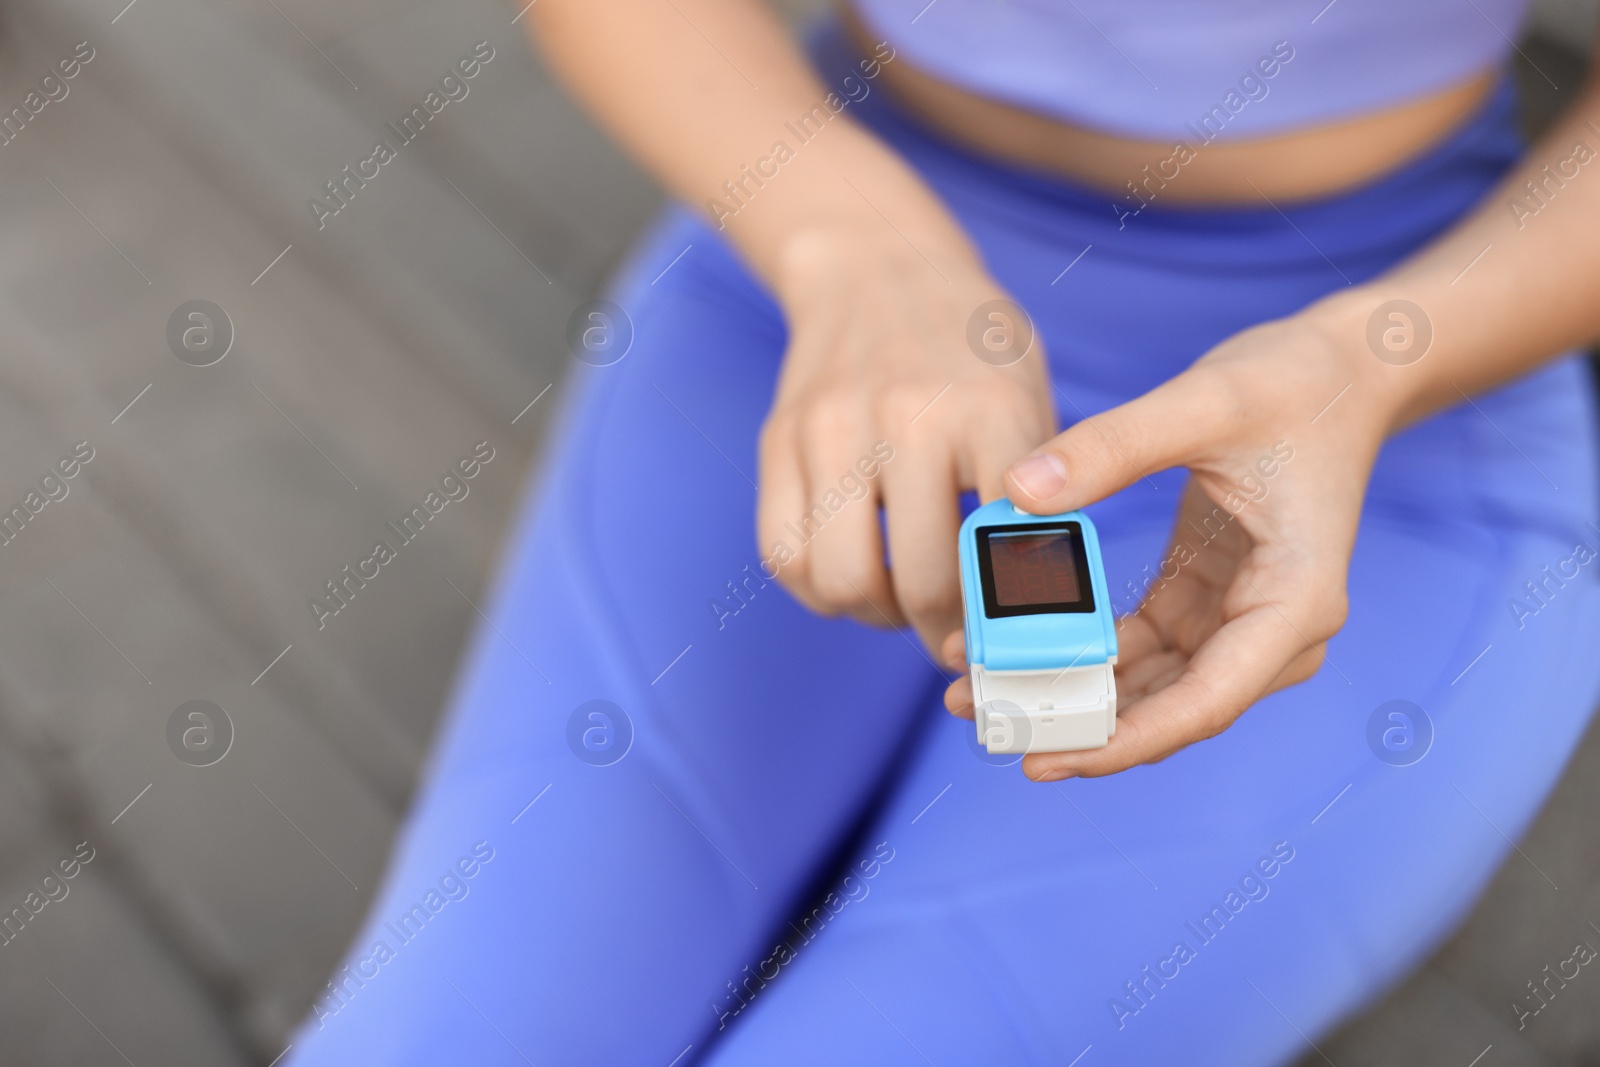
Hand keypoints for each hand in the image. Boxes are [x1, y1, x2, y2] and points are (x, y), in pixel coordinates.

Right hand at [758, 231, 1055, 653]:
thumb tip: (1036, 605)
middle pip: (921, 582)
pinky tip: (852, 575)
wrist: (876, 267)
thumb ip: (1036, 493)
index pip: (1005, 548)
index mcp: (991, 411)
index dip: (1011, 613)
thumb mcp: (1029, 399)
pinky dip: (819, 590)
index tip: (1012, 636)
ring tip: (899, 603)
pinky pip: (784, 556)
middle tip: (955, 635)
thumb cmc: (971, 351)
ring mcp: (834, 428)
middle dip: (943, 632)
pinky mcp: (780, 440)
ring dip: (877, 616)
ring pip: (843, 581)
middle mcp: (909, 418)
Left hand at [941, 310, 1394, 779]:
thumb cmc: (1294, 384)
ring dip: (1071, 693)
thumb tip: (1019, 494)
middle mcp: (1274, 632)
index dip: (1126, 739)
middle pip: (1170, 707)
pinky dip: (1082, 654)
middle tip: (982, 717)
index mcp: (1295, 602)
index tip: (1051, 757)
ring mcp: (1238, 623)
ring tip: (979, 690)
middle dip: (1077, 722)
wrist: (1340, 372)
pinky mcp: (1205, 603)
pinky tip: (1018, 650)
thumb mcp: (1203, 402)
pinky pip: (1137, 649)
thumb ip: (1112, 447)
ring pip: (1147, 687)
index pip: (1207, 700)